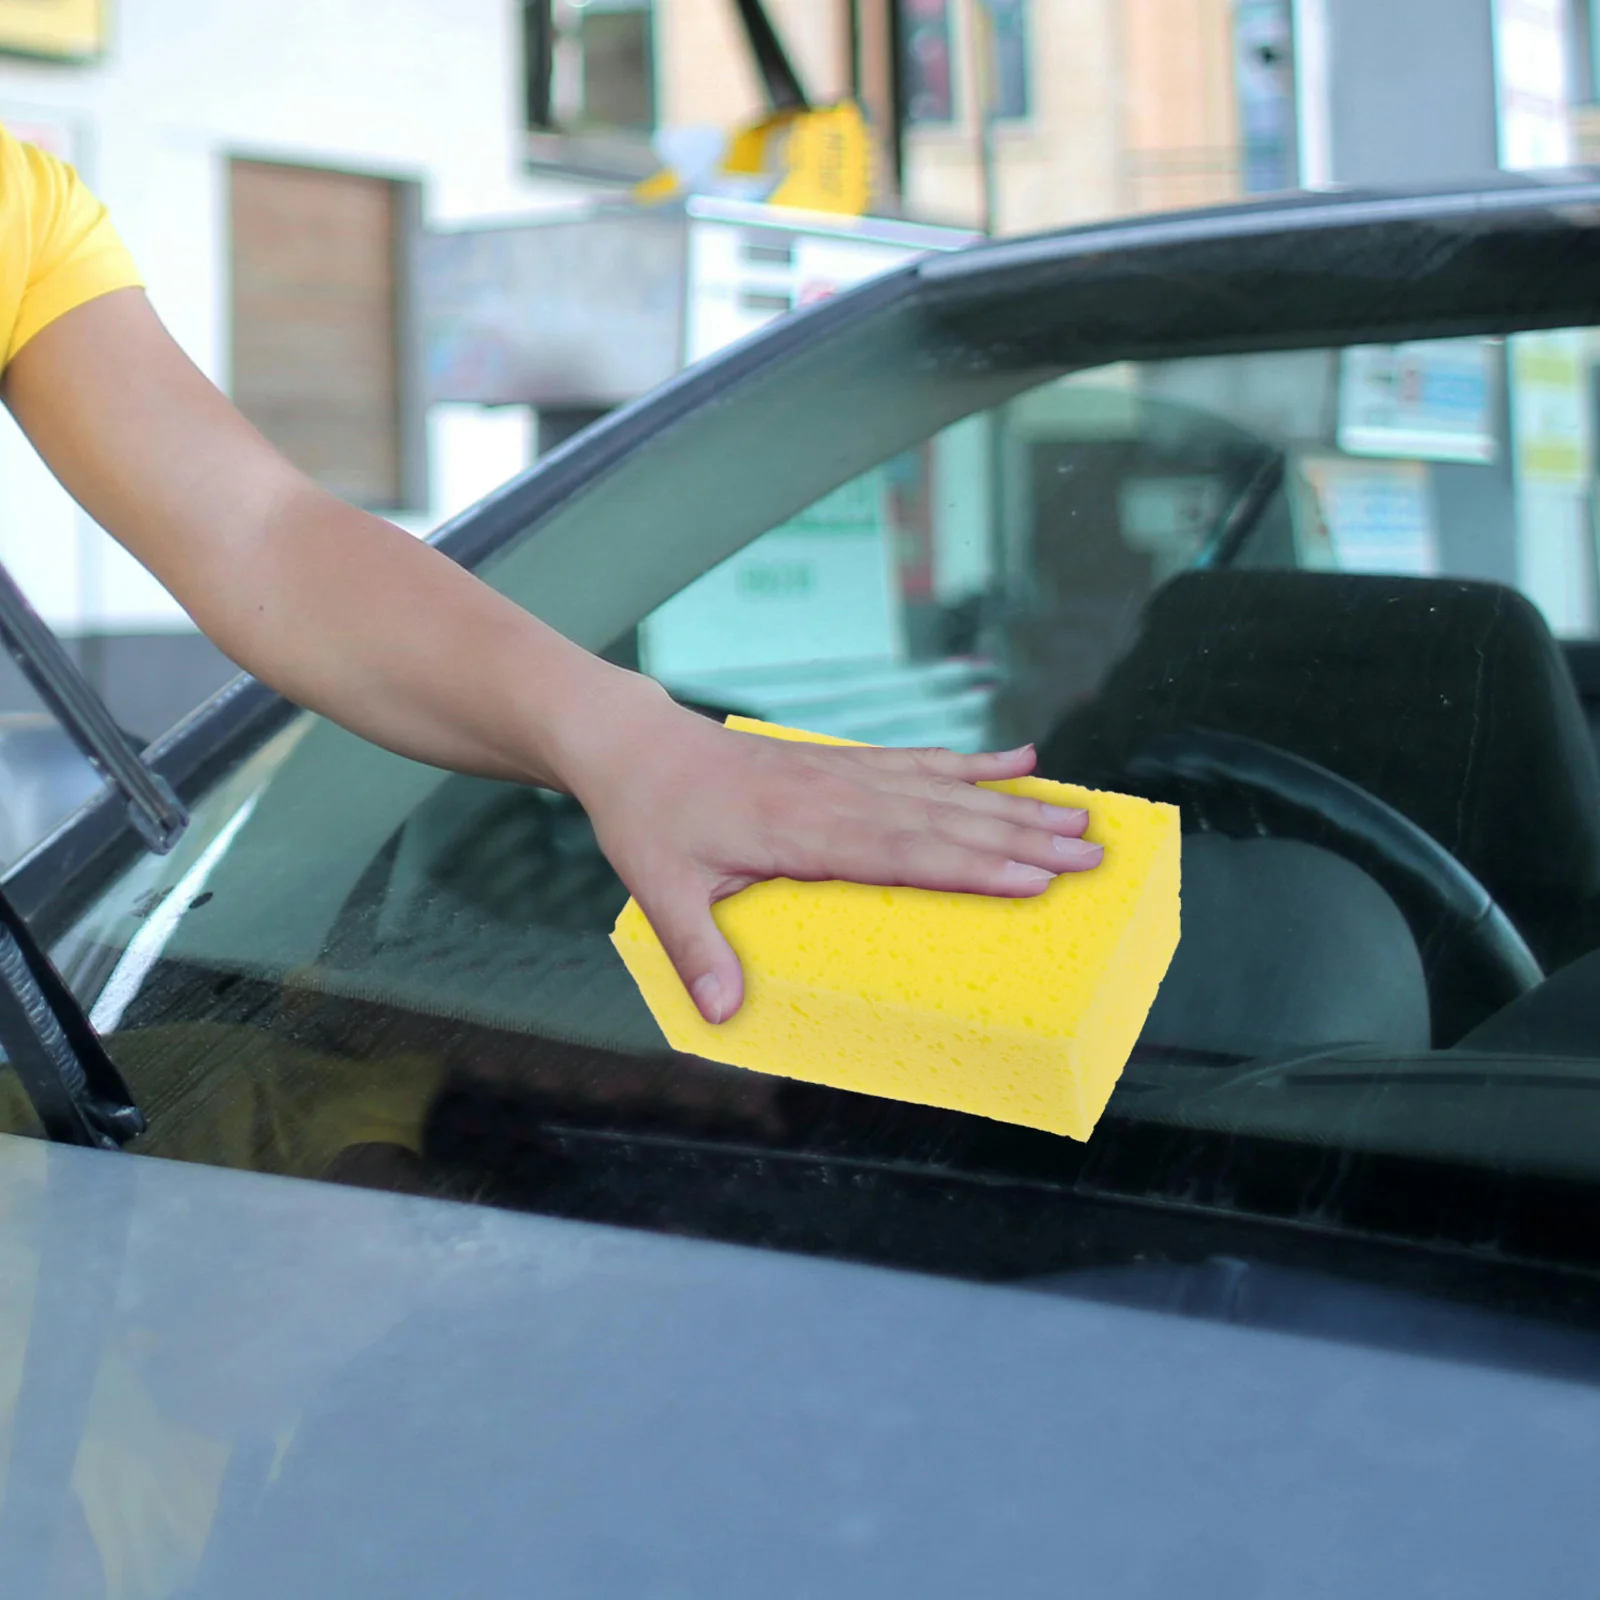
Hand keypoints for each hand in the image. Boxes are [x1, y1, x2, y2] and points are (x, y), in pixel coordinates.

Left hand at [562, 678, 1103, 1023]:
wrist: (637, 746)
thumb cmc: (651, 821)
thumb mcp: (661, 891)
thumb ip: (699, 952)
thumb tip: (723, 1014)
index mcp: (801, 833)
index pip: (904, 853)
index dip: (973, 866)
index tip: (1035, 878)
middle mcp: (837, 796)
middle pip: (945, 821)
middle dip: (1022, 839)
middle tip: (1092, 853)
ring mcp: (845, 772)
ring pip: (945, 788)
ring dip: (1015, 804)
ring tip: (1081, 815)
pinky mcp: (843, 760)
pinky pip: (920, 760)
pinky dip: (973, 762)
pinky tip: (1020, 760)